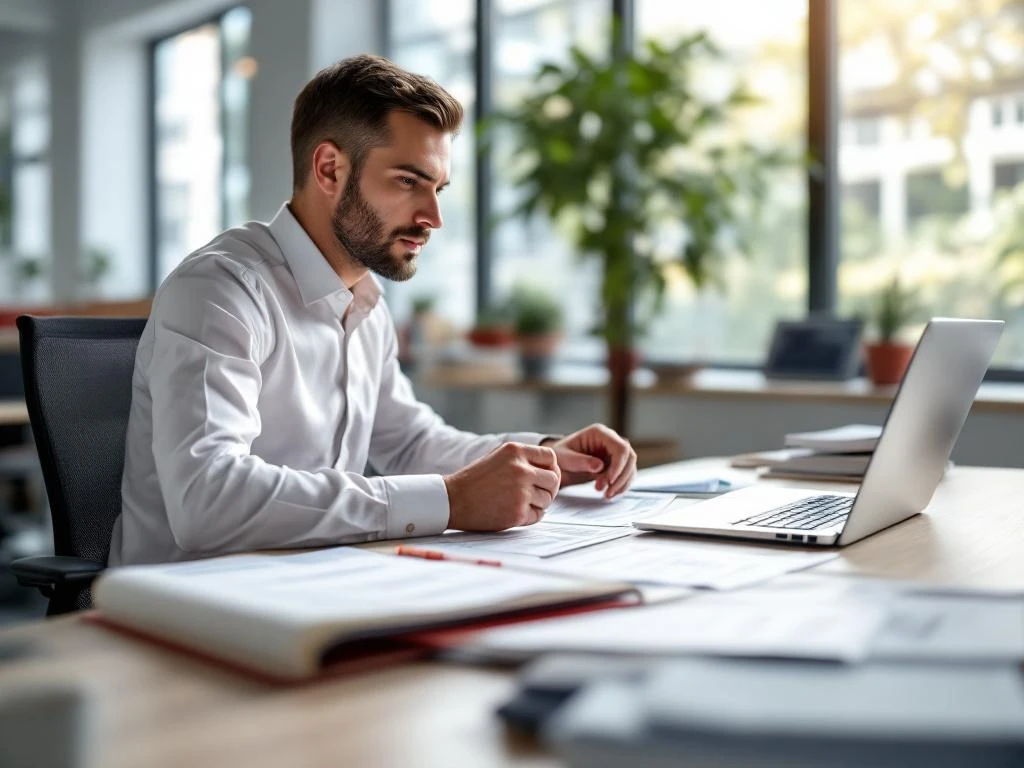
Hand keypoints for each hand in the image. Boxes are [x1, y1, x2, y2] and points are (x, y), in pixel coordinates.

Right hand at [444, 443, 560, 530]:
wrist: (452, 500)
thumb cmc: (475, 481)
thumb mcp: (498, 457)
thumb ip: (523, 459)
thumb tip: (552, 470)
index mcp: (515, 451)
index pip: (550, 457)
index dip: (550, 469)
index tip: (543, 478)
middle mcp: (520, 469)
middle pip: (554, 480)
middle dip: (547, 489)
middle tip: (534, 495)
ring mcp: (520, 491)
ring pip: (547, 500)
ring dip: (537, 504)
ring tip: (517, 502)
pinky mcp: (517, 512)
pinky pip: (538, 516)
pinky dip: (529, 517)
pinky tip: (513, 512)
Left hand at [543, 424, 636, 497]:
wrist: (558, 462)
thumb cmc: (560, 456)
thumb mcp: (564, 458)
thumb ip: (580, 461)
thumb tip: (600, 466)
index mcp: (600, 433)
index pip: (620, 447)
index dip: (620, 465)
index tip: (610, 481)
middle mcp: (610, 440)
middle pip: (630, 457)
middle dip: (621, 477)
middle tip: (606, 492)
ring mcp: (614, 452)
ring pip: (630, 467)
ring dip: (622, 484)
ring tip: (606, 494)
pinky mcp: (615, 464)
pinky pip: (626, 475)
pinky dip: (621, 486)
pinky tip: (609, 493)